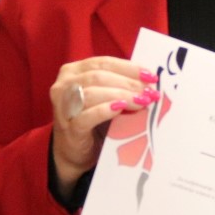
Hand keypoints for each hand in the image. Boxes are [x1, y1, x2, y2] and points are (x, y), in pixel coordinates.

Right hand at [49, 57, 155, 199]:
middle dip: (128, 82)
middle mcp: (63, 85)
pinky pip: (87, 116)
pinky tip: (121, 109)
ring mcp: (63, 107)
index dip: (128, 67)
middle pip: (98, 76)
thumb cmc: (93, 119)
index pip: (103, 62)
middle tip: (149, 91)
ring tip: (142, 101)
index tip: (151, 75)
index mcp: (72, 71)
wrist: (75, 151)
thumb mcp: (105, 97)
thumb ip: (119, 85)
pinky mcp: (69, 128)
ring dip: (121, 95)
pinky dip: (105, 110)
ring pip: (92, 93)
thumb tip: (149, 81)